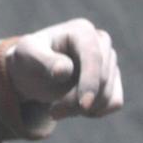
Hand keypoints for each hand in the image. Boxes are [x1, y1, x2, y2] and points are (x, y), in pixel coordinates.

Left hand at [4, 19, 124, 118]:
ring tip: (57, 109)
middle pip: (102, 79)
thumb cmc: (29, 60)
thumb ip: (45, 61)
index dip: (90, 81)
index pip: (94, 57)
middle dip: (78, 101)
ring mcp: (109, 61)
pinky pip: (114, 102)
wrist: (33, 73)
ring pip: (108, 94)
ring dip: (83, 109)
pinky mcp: (113, 79)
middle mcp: (101, 42)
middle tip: (53, 112)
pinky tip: (74, 108)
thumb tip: (65, 70)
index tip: (84, 105)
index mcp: (82, 30)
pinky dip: (95, 111)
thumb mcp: (28, 56)